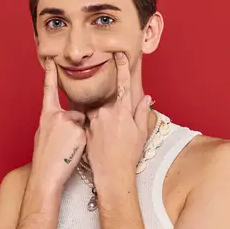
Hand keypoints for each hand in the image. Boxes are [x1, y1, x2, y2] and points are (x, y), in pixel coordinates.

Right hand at [30, 58, 86, 190]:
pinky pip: (88, 134)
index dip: (50, 75)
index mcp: (46, 115)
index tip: (51, 60)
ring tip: (68, 151)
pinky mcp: (79, 131)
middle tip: (64, 145)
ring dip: (81, 138)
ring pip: (84, 125)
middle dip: (76, 129)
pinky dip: (85, 143)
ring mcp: (68, 123)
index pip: (49, 90)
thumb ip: (56, 122)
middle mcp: (56, 115)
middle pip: (76, 114)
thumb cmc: (45, 158)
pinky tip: (74, 152)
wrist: (46, 175)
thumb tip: (66, 119)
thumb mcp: (45, 135)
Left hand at [85, 52, 151, 184]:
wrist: (111, 174)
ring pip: (99, 115)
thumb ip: (142, 112)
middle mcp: (106, 112)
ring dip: (105, 124)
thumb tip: (146, 98)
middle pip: (111, 105)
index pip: (123, 84)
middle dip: (115, 116)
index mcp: (122, 111)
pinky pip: (90, 124)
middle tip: (120, 136)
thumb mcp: (141, 133)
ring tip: (110, 143)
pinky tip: (100, 144)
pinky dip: (96, 131)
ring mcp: (93, 120)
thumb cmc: (129, 155)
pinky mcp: (84, 128)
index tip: (118, 54)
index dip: (121, 67)